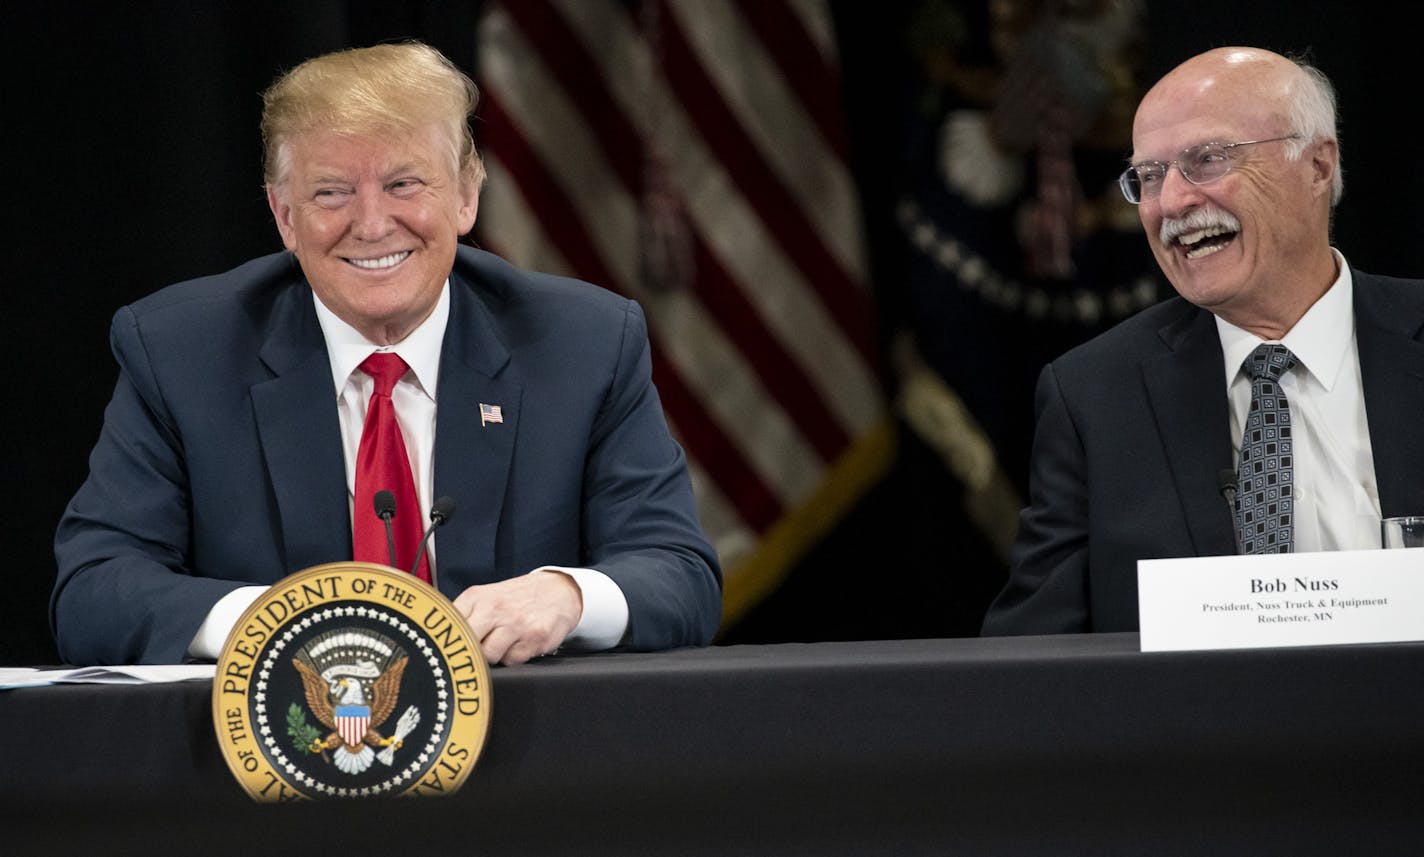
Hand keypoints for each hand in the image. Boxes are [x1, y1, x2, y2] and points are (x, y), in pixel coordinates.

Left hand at [451, 571, 582, 665]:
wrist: (559, 591)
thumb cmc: (517, 598)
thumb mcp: (486, 596)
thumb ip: (464, 615)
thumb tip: (440, 641)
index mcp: (476, 597)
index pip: (448, 625)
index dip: (447, 642)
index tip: (447, 649)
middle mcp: (494, 608)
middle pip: (466, 643)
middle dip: (468, 652)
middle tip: (473, 652)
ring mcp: (515, 624)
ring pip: (489, 657)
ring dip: (493, 657)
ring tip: (501, 644)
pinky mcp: (534, 638)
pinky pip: (512, 661)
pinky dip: (513, 658)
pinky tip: (519, 644)